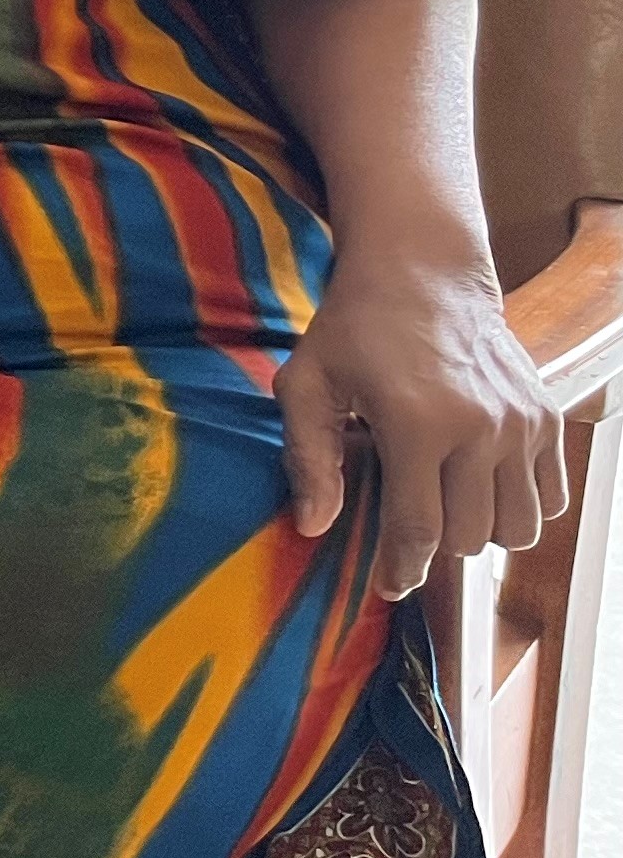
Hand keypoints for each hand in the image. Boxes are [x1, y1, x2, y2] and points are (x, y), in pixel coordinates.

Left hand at [279, 246, 568, 598]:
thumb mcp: (306, 383)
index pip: (419, 530)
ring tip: (445, 504)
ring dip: (481, 531)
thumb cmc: (354, 329)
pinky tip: (481, 485)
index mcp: (417, 423)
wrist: (422, 272)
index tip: (389, 585)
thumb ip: (309, 457)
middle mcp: (481, 428)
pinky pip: (551, 499)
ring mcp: (522, 424)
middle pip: (469, 537)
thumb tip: (313, 526)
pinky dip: (521, 508)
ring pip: (518, 529)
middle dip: (434, 545)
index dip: (402, 569)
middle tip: (407, 522)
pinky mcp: (548, 418)